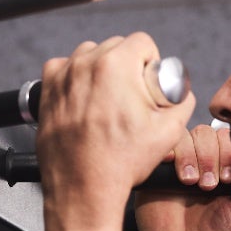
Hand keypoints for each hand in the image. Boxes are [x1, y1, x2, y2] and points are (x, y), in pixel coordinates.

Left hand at [34, 33, 195, 230]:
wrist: (83, 189)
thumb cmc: (120, 163)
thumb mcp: (168, 132)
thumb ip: (183, 102)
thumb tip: (182, 92)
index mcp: (116, 66)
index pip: (142, 42)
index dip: (151, 61)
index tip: (148, 80)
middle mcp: (85, 64)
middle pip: (115, 47)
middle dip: (126, 66)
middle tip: (130, 96)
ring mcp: (62, 77)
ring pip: (88, 56)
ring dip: (100, 70)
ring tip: (107, 100)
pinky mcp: (46, 91)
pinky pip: (64, 70)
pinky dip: (74, 80)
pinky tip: (84, 101)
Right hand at [135, 122, 230, 230]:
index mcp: (223, 165)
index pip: (228, 139)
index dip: (228, 153)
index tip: (228, 178)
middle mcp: (201, 160)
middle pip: (206, 133)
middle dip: (209, 156)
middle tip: (208, 185)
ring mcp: (178, 162)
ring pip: (186, 137)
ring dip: (190, 156)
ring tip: (191, 183)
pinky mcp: (157, 170)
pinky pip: (162, 147)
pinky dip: (169, 152)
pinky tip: (172, 167)